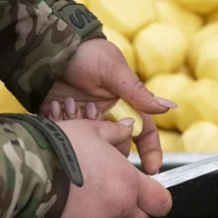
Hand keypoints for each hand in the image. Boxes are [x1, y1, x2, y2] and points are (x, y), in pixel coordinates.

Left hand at [40, 39, 177, 173]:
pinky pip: (67, 138)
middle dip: (109, 146)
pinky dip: (62, 125)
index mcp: (125, 105)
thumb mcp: (112, 69)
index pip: (144, 133)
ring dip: (83, 131)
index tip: (151, 169)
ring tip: (72, 107)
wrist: (49, 47)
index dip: (151, 152)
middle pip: (117, 147)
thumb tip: (167, 108)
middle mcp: (107, 117)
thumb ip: (136, 91)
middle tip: (97, 139)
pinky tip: (56, 107)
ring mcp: (85, 122)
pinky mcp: (64, 124)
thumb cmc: (87, 53)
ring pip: (93, 146)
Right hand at [43, 118, 172, 217]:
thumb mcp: (91, 130)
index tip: (150, 194)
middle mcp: (118, 209)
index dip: (157, 199)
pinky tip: (71, 214)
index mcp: (127, 183)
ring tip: (89, 204)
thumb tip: (127, 126)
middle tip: (114, 197)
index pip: (161, 203)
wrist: (26, 169)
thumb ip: (114, 132)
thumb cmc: (59, 148)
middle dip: (132, 212)